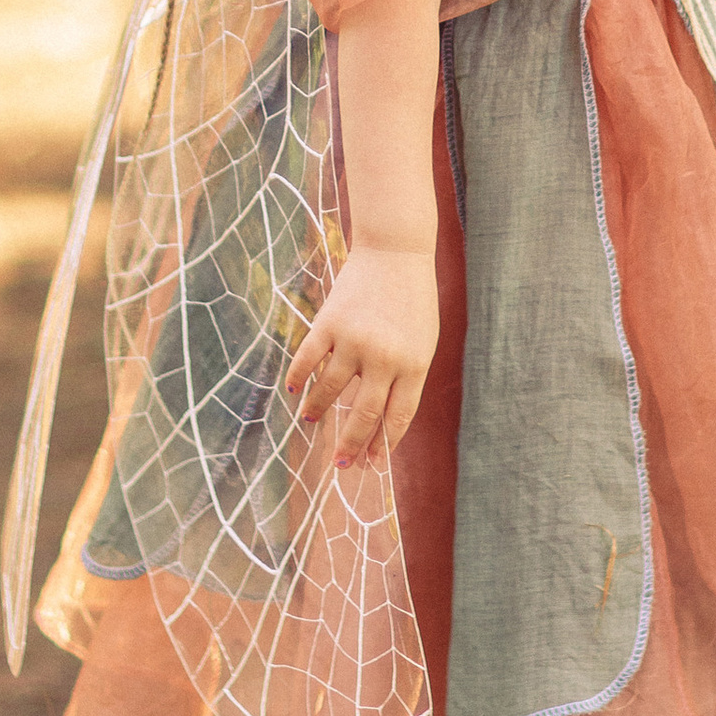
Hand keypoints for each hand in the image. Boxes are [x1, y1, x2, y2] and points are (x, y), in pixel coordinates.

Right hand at [287, 245, 439, 469]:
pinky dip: (298, 378)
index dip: (382, 444)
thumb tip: (378, 419)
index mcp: (414, 365)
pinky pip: (308, 360)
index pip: (396, 418)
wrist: (396, 250)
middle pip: (364, 414)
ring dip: (318, 411)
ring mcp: (354, 340)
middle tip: (339, 464)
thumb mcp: (421, 341)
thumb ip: (404, 377)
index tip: (370, 463)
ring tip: (312, 421)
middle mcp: (384, 358)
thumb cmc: (413, 300)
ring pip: (330, 390)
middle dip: (350, 444)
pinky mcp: (329, 322)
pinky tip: (293, 391)